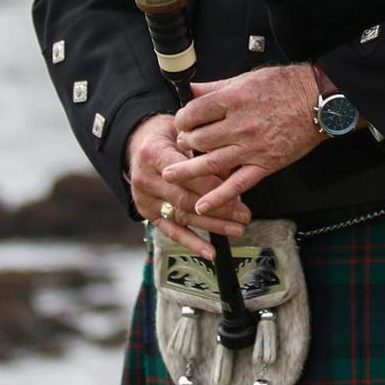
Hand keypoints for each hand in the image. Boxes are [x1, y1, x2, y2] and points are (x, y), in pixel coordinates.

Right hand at [124, 113, 250, 260]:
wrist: (140, 143)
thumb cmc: (170, 135)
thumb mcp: (184, 132)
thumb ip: (204, 149)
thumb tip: (234, 169)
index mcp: (153, 153)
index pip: (185, 174)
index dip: (211, 185)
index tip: (237, 192)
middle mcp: (145, 178)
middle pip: (185, 199)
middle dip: (217, 209)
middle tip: (244, 215)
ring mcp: (145, 199)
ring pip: (182, 216)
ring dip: (211, 226)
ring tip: (237, 230)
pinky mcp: (147, 214)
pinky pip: (171, 231)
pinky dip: (192, 243)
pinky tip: (211, 252)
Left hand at [162, 64, 321, 218]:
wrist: (318, 102)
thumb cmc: (285, 86)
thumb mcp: (247, 77)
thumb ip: (216, 86)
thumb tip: (191, 89)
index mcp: (233, 99)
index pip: (194, 113)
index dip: (182, 118)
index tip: (183, 121)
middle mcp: (239, 125)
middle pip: (198, 139)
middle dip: (185, 142)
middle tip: (184, 143)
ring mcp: (251, 147)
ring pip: (210, 163)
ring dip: (187, 171)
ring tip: (170, 175)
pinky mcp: (265, 164)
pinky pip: (238, 184)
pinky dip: (218, 197)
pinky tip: (202, 206)